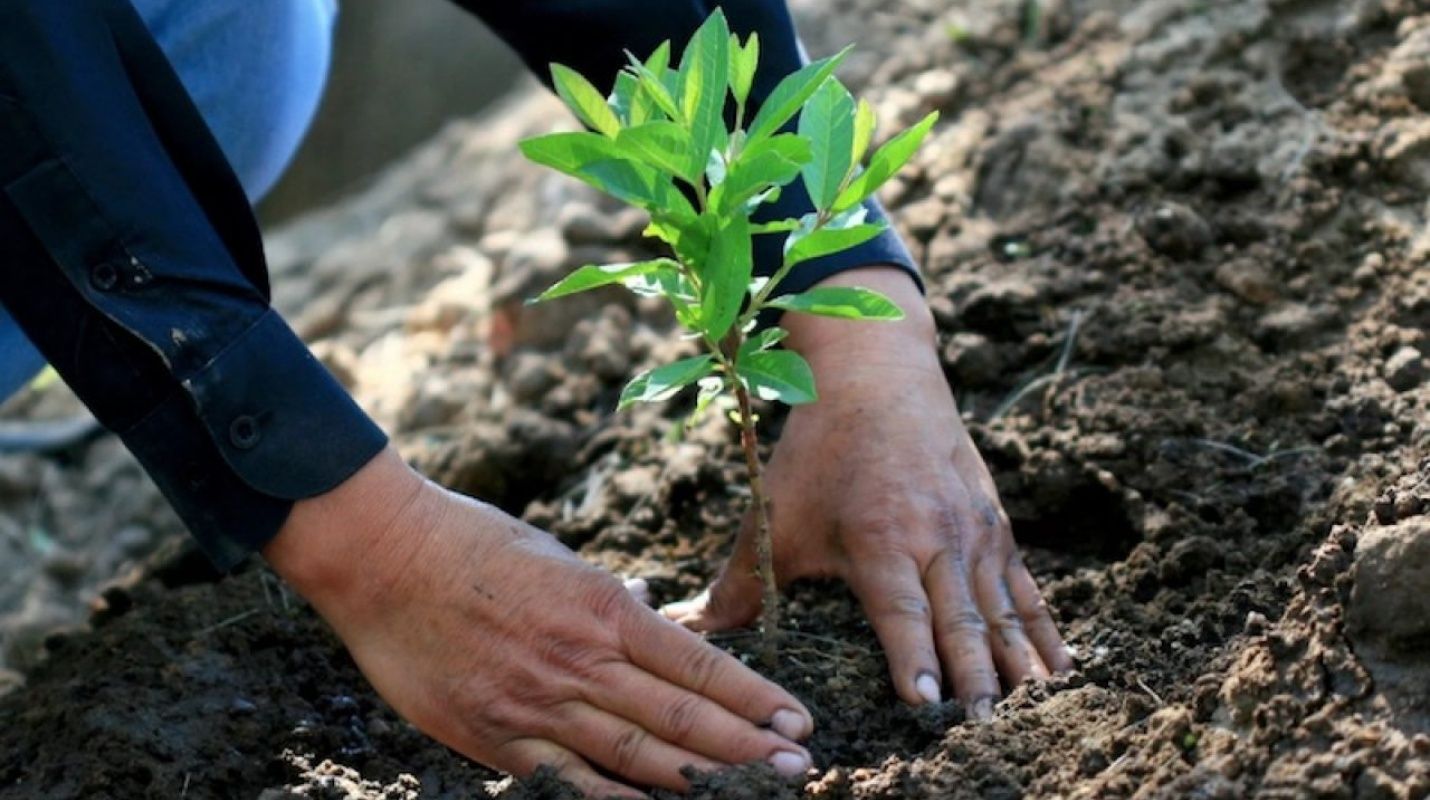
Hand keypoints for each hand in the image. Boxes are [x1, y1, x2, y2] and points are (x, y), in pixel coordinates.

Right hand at [264, 448, 813, 796]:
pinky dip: (615, 799)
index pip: (696, 662)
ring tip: (754, 792)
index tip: (796, 720)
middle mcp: (579, 660)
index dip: (752, 697)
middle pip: (680, 715)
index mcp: (602, 606)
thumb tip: (651, 617)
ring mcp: (536, 703)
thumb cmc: (473, 543)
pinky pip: (567, 781)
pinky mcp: (494, 736)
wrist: (382, 556)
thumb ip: (608, 601)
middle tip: (799, 769)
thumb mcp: (558, 557)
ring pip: (636, 753)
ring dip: (701, 777)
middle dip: (746, 747)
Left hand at [663, 268, 1072, 715]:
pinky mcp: (995, 525)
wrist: (879, 373)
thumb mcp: (776, 512)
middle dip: (975, 676)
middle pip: (961, 618)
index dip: (915, 657)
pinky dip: (1043, 629)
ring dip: (1018, 662)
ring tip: (1035, 712)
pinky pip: (1025, 587)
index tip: (928, 702)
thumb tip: (687, 629)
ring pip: (1002, 607)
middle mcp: (936, 536)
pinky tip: (1060, 668)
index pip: (901, 611)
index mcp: (879, 537)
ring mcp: (974, 530)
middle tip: (985, 725)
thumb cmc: (820, 450)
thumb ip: (739, 582)